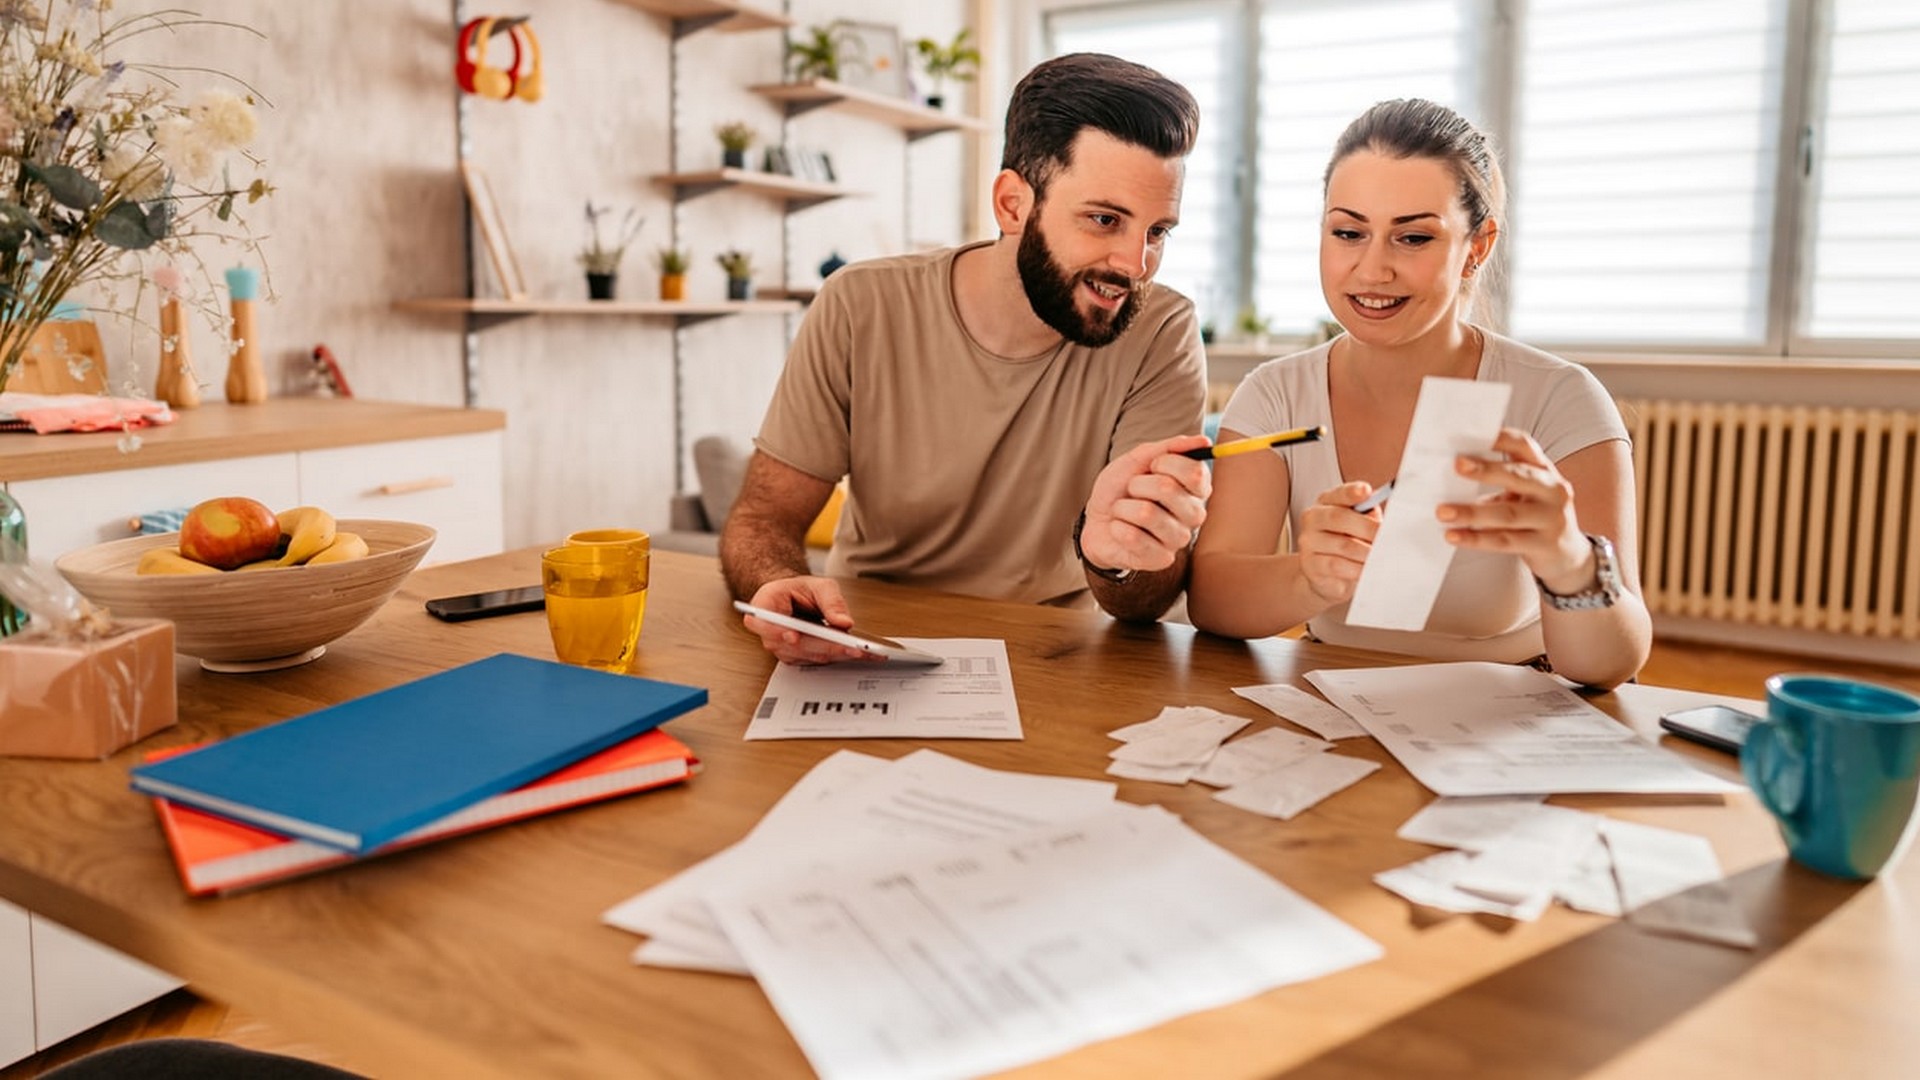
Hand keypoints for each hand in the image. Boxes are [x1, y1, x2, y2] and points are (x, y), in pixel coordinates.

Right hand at [740, 576, 879, 664]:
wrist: (797, 598)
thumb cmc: (802, 590)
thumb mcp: (819, 585)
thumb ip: (831, 601)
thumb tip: (843, 622)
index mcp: (765, 605)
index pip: (763, 623)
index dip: (776, 632)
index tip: (793, 636)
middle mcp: (769, 630)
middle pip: (791, 644)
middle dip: (823, 646)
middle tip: (849, 647)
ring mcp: (781, 647)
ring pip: (806, 655)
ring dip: (833, 654)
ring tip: (861, 651)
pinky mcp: (796, 657)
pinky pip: (815, 660)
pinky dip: (836, 657)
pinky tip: (855, 653)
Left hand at [1080, 434, 1212, 573]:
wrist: (1096, 520)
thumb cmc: (1121, 489)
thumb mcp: (1139, 460)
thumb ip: (1169, 448)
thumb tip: (1203, 440)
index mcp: (1195, 489)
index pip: (1195, 472)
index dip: (1166, 462)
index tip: (1152, 465)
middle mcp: (1193, 515)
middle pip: (1168, 489)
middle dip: (1137, 484)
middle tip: (1132, 491)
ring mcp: (1178, 539)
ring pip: (1146, 513)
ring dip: (1124, 507)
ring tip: (1124, 511)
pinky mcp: (1160, 559)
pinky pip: (1134, 537)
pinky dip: (1117, 528)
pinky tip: (1120, 530)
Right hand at [1295, 480, 1385, 604]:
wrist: (1326, 572)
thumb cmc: (1348, 542)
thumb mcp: (1360, 523)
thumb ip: (1370, 515)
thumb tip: (1389, 517)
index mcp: (1326, 502)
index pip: (1339, 493)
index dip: (1352, 492)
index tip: (1366, 491)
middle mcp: (1313, 518)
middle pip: (1340, 518)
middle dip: (1368, 528)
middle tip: (1387, 538)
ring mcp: (1308, 542)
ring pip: (1343, 545)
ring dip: (1367, 552)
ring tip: (1381, 556)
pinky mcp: (1310, 565)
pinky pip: (1338, 566)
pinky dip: (1357, 568)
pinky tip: (1366, 569)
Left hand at [1438, 428, 1592, 591]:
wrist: (1569, 556)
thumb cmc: (1536, 516)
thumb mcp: (1525, 493)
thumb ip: (1499, 483)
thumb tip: (1450, 477)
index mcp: (1544, 470)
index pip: (1524, 446)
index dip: (1501, 438)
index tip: (1472, 433)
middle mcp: (1553, 490)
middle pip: (1518, 476)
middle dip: (1486, 470)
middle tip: (1457, 465)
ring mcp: (1552, 518)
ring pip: (1508, 513)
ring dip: (1472, 512)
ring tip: (1443, 512)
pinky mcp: (1544, 545)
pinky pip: (1505, 541)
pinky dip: (1476, 539)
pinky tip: (1454, 536)